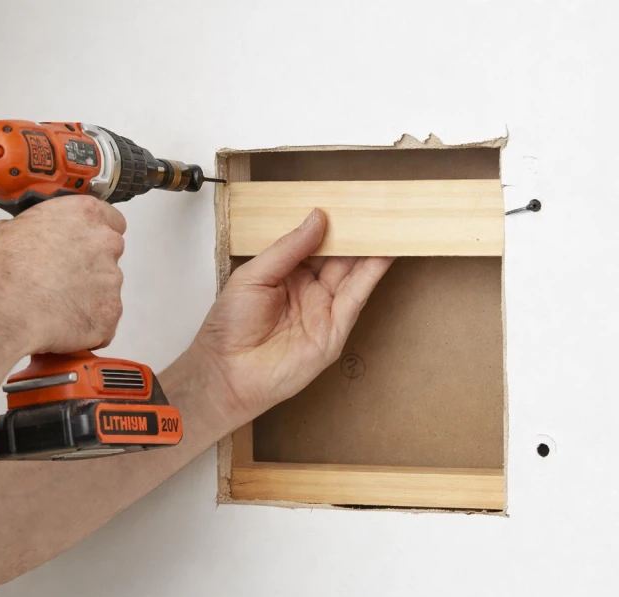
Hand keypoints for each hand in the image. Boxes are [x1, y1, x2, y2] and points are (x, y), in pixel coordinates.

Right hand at [0, 195, 126, 354]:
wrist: (3, 310)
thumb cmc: (1, 269)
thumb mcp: (7, 230)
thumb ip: (36, 229)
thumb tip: (31, 236)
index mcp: (84, 215)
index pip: (112, 219)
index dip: (94, 233)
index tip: (83, 243)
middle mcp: (106, 244)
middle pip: (110, 254)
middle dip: (91, 265)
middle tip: (62, 277)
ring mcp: (112, 281)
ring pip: (107, 289)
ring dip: (88, 295)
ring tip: (54, 304)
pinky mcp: (111, 314)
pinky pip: (103, 320)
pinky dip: (87, 324)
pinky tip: (60, 324)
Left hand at [190, 209, 393, 424]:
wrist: (227, 373)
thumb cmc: (229, 328)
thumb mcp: (254, 275)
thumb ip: (287, 247)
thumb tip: (316, 218)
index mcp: (285, 273)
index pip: (315, 242)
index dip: (331, 223)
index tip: (348, 201)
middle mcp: (308, 290)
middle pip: (339, 255)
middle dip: (357, 232)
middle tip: (377, 206)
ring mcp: (324, 309)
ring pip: (353, 272)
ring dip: (372, 248)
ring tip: (390, 222)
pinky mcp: (335, 330)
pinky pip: (357, 296)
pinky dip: (373, 273)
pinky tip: (386, 252)